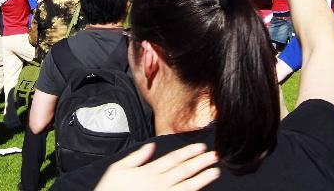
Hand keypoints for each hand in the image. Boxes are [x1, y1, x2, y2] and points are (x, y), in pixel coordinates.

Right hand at [94, 142, 218, 190]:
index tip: (201, 147)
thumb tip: (151, 146)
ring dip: (202, 178)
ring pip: (186, 186)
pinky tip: (201, 189)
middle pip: (183, 170)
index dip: (188, 152)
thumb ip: (136, 157)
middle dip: (200, 162)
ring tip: (215, 172)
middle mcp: (158, 184)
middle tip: (214, 156)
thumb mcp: (118, 169)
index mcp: (148, 172)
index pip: (173, 159)